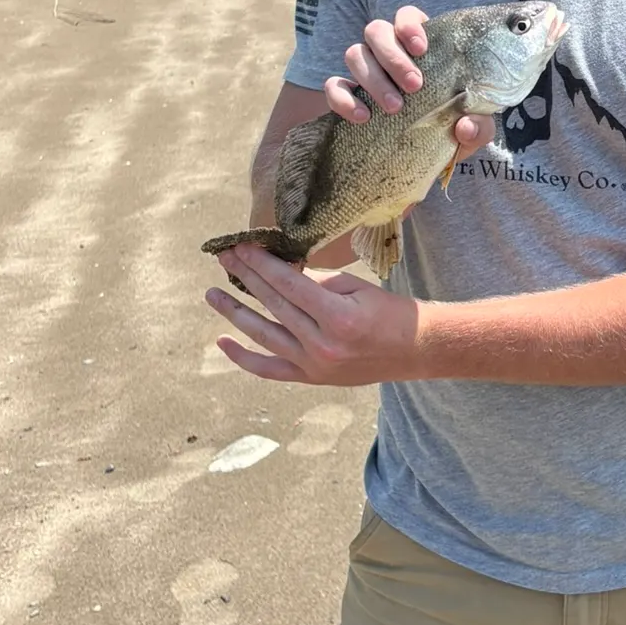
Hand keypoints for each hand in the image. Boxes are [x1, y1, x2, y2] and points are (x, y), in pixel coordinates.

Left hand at [207, 242, 423, 385]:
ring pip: (264, 336)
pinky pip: (269, 369)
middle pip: (273, 305)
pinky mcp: (310, 378)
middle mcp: (322, 344)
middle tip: (224, 257)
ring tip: (212, 293)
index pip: (289, 284)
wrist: (413, 351)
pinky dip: (243, 357)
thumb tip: (281, 270)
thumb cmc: (389, 311)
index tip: (242, 246)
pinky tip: (222, 341)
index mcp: (338, 317)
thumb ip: (318, 282)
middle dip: (246, 277)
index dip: (262, 263)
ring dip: (235, 313)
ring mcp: (313, 365)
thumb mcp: (357, 287)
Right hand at [322, 4, 494, 159]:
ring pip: (354, 53)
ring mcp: (364, 72)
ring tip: (395, 108)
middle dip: (393, 56)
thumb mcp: (473, 129)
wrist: (422, 159)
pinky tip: (362, 117)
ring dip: (373, 78)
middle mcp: (387, 52)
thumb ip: (479, 126)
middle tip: (414, 86)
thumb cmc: (450, 129)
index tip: (421, 49)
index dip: (408, 25)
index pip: (406, 16)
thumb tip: (465, 126)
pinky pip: (332, 86)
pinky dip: (343, 99)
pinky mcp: (344, 96)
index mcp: (419, 47)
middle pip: (375, 30)